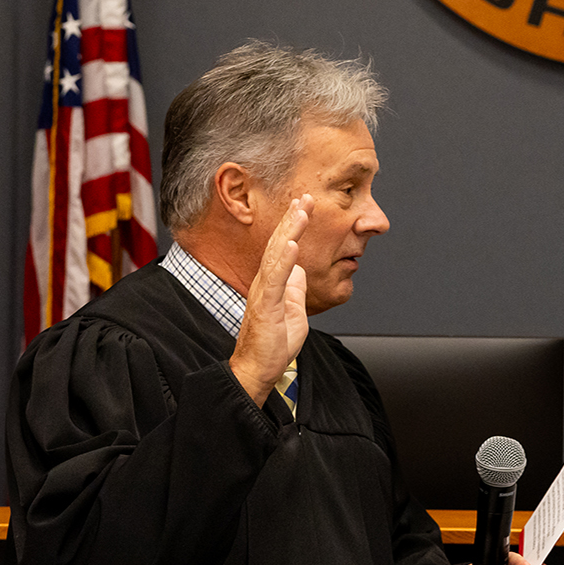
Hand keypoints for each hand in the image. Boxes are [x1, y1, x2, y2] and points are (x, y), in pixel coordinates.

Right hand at [229, 195, 316, 406]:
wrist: (258, 368)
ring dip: (289, 231)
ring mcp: (263, 293)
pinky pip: (275, 280)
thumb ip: (295, 288)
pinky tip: (291, 244)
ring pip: (276, 255)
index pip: (282, 247)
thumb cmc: (273, 344)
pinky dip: (283, 260)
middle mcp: (265, 283)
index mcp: (272, 283)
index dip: (293, 225)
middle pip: (277, 243)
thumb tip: (300, 269)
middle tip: (305, 196)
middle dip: (292, 219)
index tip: (304, 205)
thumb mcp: (293, 310)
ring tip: (301, 212)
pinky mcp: (265, 306)